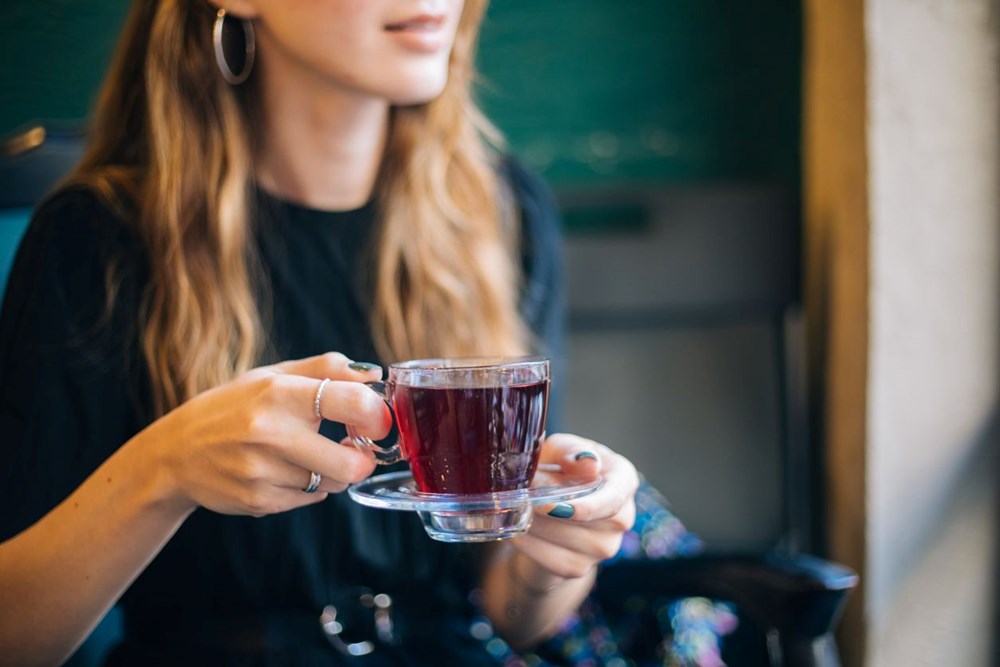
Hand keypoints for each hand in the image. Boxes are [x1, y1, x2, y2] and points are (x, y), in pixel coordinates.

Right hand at [138, 353, 390, 516]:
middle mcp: (270, 433)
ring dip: (332, 471)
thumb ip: (327, 369)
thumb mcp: (273, 376)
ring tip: (308, 453)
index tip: (377, 420)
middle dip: (363, 458)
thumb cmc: (233, 407)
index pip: (353, 403)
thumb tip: (376, 375)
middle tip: (354, 447)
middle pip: (350, 463)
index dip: (377, 415)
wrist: (175, 453)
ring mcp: (263, 472)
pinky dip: (309, 486)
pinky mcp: (259, 501)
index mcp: (279, 393)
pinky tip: (283, 470)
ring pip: (332, 482)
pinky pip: (310, 498)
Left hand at [511, 434, 639, 584]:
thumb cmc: (559, 468)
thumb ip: (571, 451)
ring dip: (534, 524)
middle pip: (584, 520)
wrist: (547, 508)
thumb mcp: (559, 451)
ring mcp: (604, 547)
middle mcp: (622, 517)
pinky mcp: (581, 567)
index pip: (614, 498)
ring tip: (514, 508)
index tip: (555, 507)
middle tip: (517, 497)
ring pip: (565, 540)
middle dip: (546, 508)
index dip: (587, 506)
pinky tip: (517, 530)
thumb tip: (587, 463)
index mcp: (623, 480)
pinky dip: (530, 544)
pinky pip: (552, 560)